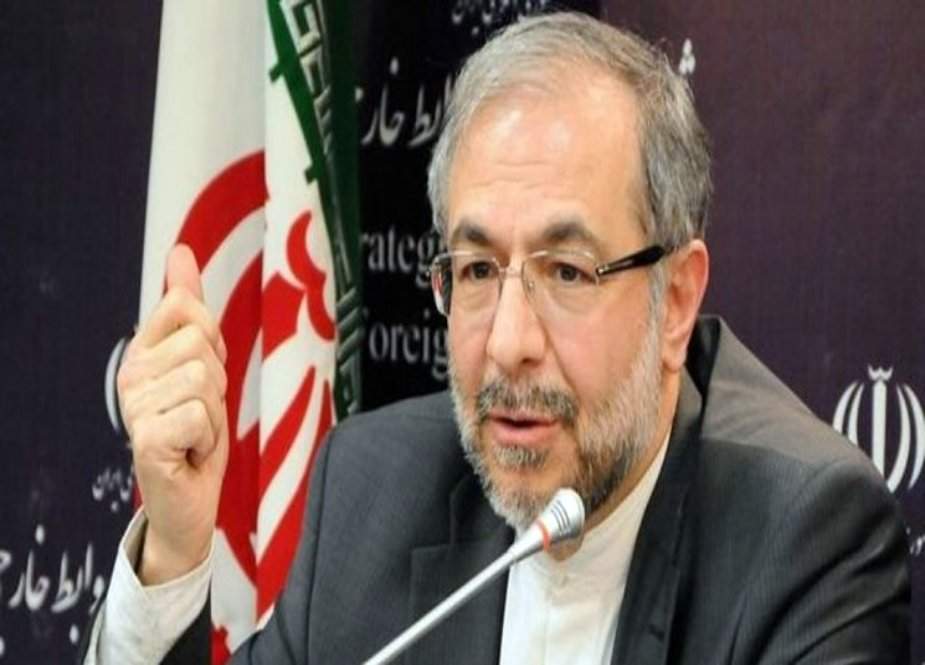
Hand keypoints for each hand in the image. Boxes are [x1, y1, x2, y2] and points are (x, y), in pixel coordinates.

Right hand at [117, 244, 228, 584]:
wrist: (189, 497)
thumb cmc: (198, 431)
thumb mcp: (202, 362)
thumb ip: (190, 308)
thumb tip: (181, 250)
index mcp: (143, 351)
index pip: (185, 304)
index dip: (211, 338)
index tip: (203, 373)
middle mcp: (131, 375)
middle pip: (201, 342)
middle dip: (218, 381)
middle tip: (202, 413)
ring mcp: (135, 408)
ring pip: (204, 379)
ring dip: (216, 414)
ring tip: (197, 434)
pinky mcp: (147, 441)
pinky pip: (200, 415)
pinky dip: (208, 438)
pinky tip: (190, 452)